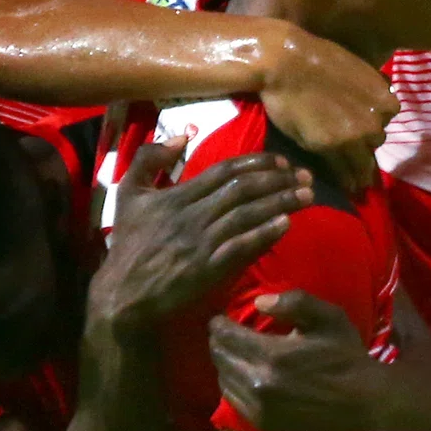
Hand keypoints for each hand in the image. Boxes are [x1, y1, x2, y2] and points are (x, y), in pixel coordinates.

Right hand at [92, 144, 310, 330]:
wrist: (123, 293)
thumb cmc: (129, 243)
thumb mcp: (127, 194)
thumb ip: (148, 160)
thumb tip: (180, 137)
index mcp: (175, 195)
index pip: (224, 171)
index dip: (257, 162)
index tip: (282, 161)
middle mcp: (190, 214)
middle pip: (242, 189)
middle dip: (279, 180)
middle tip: (305, 176)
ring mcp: (200, 241)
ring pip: (246, 214)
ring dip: (281, 203)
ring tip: (308, 196)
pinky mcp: (206, 268)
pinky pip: (240, 246)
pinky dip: (265, 234)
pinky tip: (286, 225)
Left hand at [208, 290, 383, 430]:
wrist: (364, 401)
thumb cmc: (346, 356)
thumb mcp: (329, 318)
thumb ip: (295, 302)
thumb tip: (258, 303)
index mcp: (272, 355)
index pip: (225, 336)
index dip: (219, 324)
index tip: (220, 319)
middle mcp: (258, 382)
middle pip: (219, 356)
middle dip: (219, 342)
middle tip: (225, 334)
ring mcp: (258, 406)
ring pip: (222, 378)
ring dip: (224, 362)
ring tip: (234, 352)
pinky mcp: (261, 421)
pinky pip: (232, 398)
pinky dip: (232, 383)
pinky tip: (244, 375)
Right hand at [260, 29, 398, 193]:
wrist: (285, 62)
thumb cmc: (315, 58)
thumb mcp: (358, 68)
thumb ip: (370, 90)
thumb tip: (378, 98)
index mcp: (385, 99)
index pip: (386, 120)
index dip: (372, 125)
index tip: (364, 130)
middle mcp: (375, 120)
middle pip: (375, 141)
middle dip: (365, 144)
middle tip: (354, 151)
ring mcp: (354, 135)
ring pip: (363, 162)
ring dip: (359, 169)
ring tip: (356, 183)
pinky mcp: (330, 147)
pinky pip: (343, 170)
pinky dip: (345, 179)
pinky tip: (347, 187)